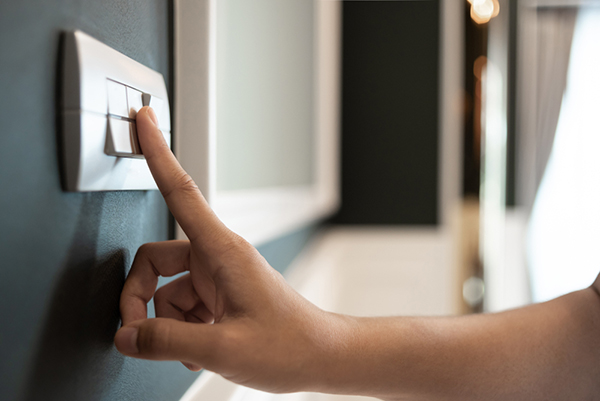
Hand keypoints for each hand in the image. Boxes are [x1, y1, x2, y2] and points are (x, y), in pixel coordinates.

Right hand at [114, 107, 344, 392]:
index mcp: (222, 251)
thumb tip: (128, 335)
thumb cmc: (290, 343)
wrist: (320, 355)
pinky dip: (180, 330)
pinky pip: (181, 306)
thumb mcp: (223, 348)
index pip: (181, 191)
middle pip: (153, 261)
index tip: (144, 120)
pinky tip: (201, 348)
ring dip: (164, 323)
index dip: (157, 153)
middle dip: (138, 298)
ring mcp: (217, 276)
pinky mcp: (219, 294)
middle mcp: (216, 257)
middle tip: (138, 334)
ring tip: (190, 349)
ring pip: (165, 290)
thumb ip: (167, 339)